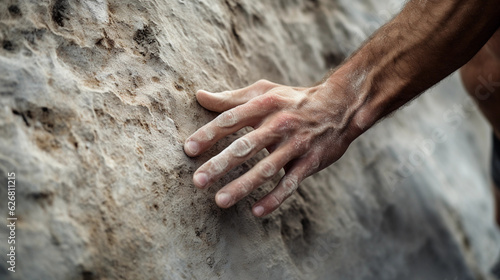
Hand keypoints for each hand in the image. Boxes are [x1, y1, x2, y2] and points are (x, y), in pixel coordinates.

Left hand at [184, 79, 360, 216]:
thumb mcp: (263, 92)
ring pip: (266, 169)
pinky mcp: (309, 162)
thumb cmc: (292, 100)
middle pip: (245, 146)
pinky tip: (256, 212)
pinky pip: (290, 183)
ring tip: (220, 200)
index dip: (209, 134)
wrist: (339, 107)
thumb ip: (231, 98)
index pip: (231, 119)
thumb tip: (199, 96)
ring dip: (243, 186)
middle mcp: (278, 125)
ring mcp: (295, 145)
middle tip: (198, 180)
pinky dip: (275, 198)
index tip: (189, 149)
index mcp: (264, 105)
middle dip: (221, 164)